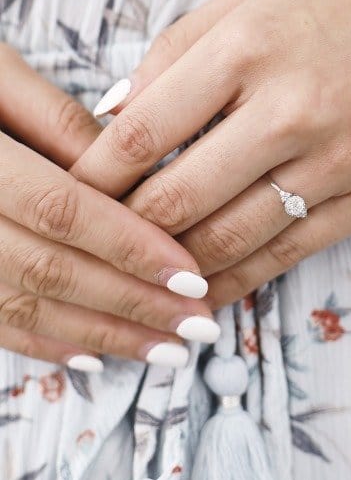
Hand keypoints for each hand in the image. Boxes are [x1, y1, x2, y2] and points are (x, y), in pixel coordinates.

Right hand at [0, 45, 218, 369]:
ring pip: (23, 306)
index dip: (129, 246)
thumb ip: (60, 123)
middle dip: (131, 304)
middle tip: (198, 327)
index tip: (192, 274)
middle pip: (49, 270)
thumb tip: (135, 172)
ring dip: (101, 335)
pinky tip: (98, 355)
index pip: (61, 210)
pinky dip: (46, 343)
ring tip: (167, 351)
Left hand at [71, 0, 350, 307]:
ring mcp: (341, 158)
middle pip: (179, 197)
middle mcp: (295, 108)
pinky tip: (207, 291)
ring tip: (145, 271)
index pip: (146, 131)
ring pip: (231, 238)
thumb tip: (116, 112)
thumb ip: (180, 47)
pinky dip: (239, 280)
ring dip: (176, 264)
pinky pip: (291, 254)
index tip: (74, 192)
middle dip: (125, 228)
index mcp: (253, 44)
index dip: (97, 173)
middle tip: (100, 240)